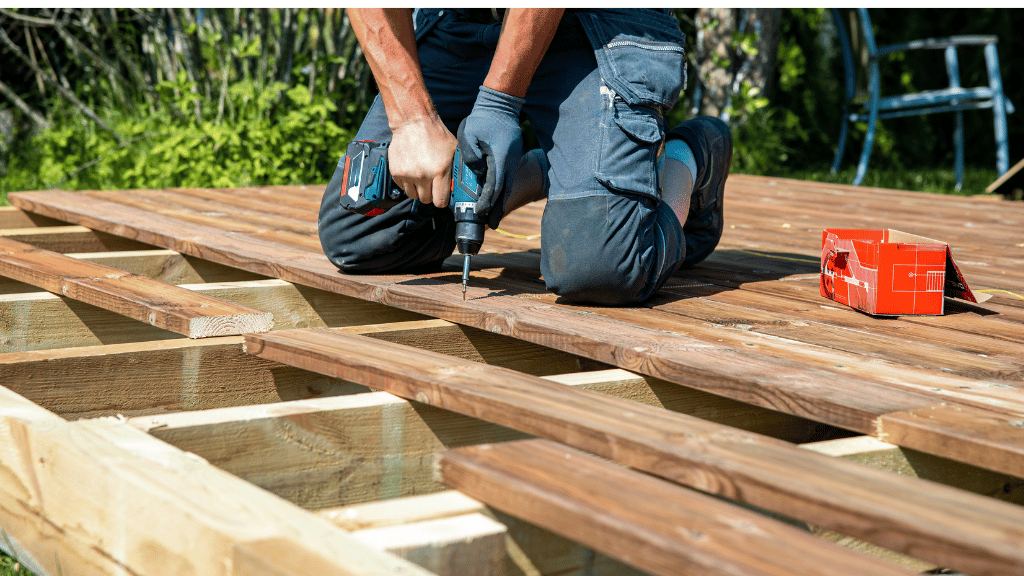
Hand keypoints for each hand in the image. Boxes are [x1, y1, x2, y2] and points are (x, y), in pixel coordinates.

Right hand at [388, 113, 457, 207]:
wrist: (413, 122)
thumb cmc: (435, 134)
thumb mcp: (454, 150)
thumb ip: (457, 168)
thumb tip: (461, 184)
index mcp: (439, 171)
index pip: (440, 201)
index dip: (442, 200)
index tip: (441, 196)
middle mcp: (422, 175)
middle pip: (426, 200)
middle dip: (430, 194)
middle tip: (431, 183)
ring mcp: (407, 174)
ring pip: (413, 195)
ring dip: (418, 189)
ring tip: (421, 177)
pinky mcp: (396, 172)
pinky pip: (402, 187)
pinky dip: (407, 183)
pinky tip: (411, 171)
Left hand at [457, 86, 524, 215]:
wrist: (500, 104)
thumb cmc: (482, 118)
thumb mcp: (469, 134)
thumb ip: (470, 155)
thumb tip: (477, 172)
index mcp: (500, 158)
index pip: (495, 186)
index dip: (487, 202)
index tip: (480, 213)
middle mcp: (510, 162)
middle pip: (505, 191)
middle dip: (497, 209)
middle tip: (491, 224)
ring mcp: (513, 160)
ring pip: (507, 185)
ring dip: (500, 200)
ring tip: (492, 214)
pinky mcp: (512, 157)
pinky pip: (507, 177)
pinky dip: (501, 189)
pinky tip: (494, 195)